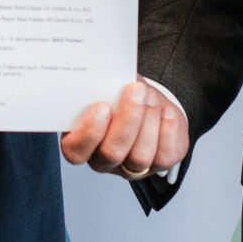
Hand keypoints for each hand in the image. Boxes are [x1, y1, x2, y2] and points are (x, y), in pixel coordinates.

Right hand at [60, 79, 191, 177]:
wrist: (146, 100)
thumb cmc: (119, 94)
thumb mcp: (104, 87)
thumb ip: (97, 87)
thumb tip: (101, 74)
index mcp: (82, 142)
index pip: (75, 151)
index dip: (89, 132)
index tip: (102, 105)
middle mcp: (104, 160)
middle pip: (112, 153)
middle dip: (127, 120)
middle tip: (134, 91)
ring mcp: (131, 167)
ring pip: (139, 157)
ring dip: (148, 120)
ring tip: (149, 95)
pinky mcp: (159, 166)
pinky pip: (164, 156)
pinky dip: (166, 130)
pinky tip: (164, 111)